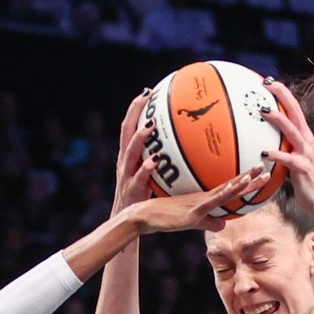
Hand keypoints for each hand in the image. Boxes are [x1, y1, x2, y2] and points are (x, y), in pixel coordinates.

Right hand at [113, 90, 154, 215]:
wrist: (128, 222)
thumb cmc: (144, 198)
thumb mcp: (153, 175)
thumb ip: (164, 161)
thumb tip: (188, 149)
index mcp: (129, 156)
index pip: (131, 126)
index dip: (137, 108)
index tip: (148, 91)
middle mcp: (125, 161)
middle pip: (126, 130)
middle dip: (134, 112)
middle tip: (145, 96)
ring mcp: (126, 175)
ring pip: (128, 151)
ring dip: (138, 138)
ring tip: (150, 126)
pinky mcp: (132, 191)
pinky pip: (138, 178)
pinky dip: (145, 169)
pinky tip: (154, 162)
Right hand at [118, 166, 267, 235]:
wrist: (143, 216)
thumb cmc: (163, 219)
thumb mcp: (191, 223)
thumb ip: (208, 223)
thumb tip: (224, 224)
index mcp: (204, 199)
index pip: (229, 188)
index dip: (245, 181)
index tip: (259, 173)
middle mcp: (205, 197)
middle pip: (232, 185)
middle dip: (251, 177)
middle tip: (266, 166)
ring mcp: (200, 202)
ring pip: (226, 190)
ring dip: (243, 181)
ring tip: (259, 172)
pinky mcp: (194, 211)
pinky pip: (214, 201)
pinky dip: (227, 193)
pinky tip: (237, 187)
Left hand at [257, 81, 313, 214]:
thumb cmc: (305, 181)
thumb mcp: (294, 159)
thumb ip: (284, 147)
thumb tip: (266, 141)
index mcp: (304, 136)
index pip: (294, 109)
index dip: (283, 93)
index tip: (269, 81)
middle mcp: (306, 141)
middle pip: (295, 112)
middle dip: (282, 95)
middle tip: (267, 84)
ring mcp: (306, 154)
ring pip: (292, 131)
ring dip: (279, 119)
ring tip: (263, 111)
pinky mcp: (303, 168)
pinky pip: (288, 159)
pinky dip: (276, 155)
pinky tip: (263, 153)